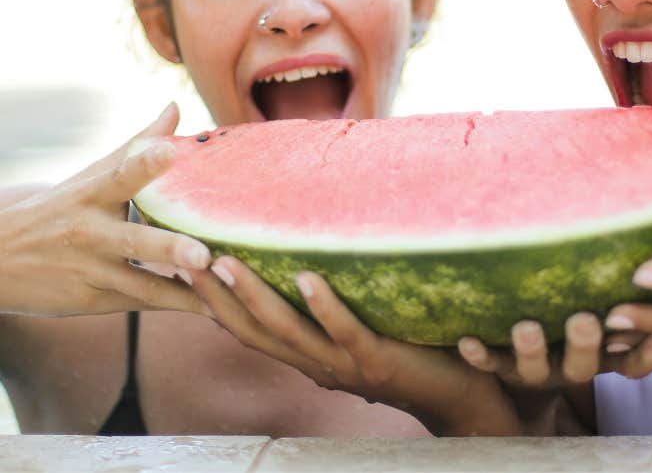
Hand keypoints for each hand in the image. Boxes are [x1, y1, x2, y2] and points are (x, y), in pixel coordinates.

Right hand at [0, 103, 211, 315]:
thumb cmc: (62, 206)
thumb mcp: (93, 174)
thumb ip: (139, 143)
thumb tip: (176, 105)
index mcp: (92, 194)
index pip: (120, 174)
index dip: (145, 163)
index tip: (171, 152)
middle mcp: (91, 233)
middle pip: (136, 241)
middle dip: (171, 248)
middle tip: (205, 254)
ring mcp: (91, 271)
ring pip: (143, 284)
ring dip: (184, 292)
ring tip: (227, 296)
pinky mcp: (92, 302)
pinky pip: (141, 303)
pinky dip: (175, 305)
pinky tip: (214, 308)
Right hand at [192, 258, 525, 435]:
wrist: (463, 398)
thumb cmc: (413, 354)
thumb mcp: (361, 335)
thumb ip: (333, 313)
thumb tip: (309, 263)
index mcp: (310, 357)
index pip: (250, 331)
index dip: (214, 304)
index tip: (185, 266)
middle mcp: (318, 365)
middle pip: (255, 331)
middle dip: (218, 297)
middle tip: (186, 257)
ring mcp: (346, 364)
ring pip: (289, 331)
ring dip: (255, 297)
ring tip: (226, 262)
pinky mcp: (378, 357)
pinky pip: (345, 331)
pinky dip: (324, 305)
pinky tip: (306, 276)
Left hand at [456, 313, 651, 430]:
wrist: (519, 388)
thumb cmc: (566, 332)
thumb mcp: (595, 323)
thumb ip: (613, 302)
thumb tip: (643, 252)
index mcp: (596, 358)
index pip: (628, 362)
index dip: (646, 355)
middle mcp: (568, 367)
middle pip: (580, 365)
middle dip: (583, 343)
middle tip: (586, 320)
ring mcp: (534, 370)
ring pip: (534, 367)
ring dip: (532, 349)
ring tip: (526, 328)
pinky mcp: (500, 368)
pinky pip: (489, 363)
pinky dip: (480, 354)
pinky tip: (467, 341)